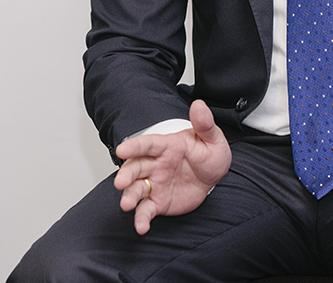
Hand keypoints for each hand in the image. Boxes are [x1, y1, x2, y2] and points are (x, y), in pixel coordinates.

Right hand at [112, 100, 231, 234]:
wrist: (212, 177)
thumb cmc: (209, 154)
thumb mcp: (212, 138)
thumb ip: (204, 124)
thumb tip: (199, 104)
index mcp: (166, 146)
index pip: (147, 144)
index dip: (134, 146)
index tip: (121, 150)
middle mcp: (155, 164)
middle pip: (135, 167)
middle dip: (126, 174)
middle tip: (120, 183)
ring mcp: (155, 183)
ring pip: (137, 189)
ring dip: (129, 196)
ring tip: (126, 205)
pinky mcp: (158, 202)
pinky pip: (147, 210)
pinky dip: (141, 218)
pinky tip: (141, 227)